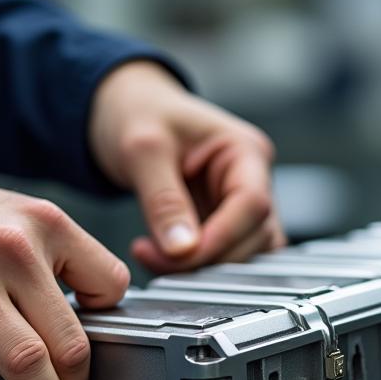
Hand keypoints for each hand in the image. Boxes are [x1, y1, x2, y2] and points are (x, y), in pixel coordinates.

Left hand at [89, 61, 285, 272]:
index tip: (181, 256)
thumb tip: (183, 250)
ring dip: (202, 267)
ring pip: (244, 255)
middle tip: (152, 257)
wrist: (127, 111)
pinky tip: (162, 257)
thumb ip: (164, 201)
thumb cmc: (139, 113)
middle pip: (252, 237)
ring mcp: (241, 205)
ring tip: (153, 256)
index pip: (252, 206)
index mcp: (246, 150)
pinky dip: (196, 267)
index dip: (221, 238)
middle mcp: (253, 179)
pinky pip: (224, 258)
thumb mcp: (143, 150)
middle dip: (205, 257)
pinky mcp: (225, 225)